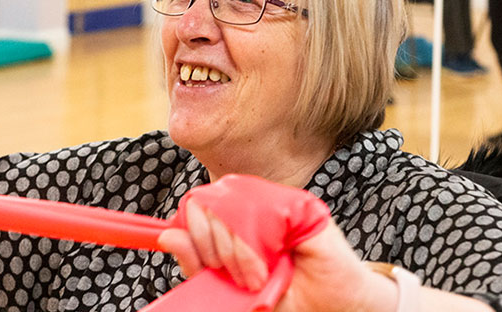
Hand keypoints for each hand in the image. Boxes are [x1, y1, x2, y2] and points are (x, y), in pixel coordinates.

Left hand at [158, 200, 396, 311]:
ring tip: (255, 276)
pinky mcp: (300, 203)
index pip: (193, 206)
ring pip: (229, 203)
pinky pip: (260, 208)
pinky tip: (272, 259)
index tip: (203, 262)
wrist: (333, 309)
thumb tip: (168, 236)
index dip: (188, 231)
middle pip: (204, 201)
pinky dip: (257, 242)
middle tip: (235, 277)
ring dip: (236, 250)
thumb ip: (199, 265)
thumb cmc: (286, 299)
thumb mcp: (230, 289)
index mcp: (233, 222)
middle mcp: (252, 205)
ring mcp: (276, 201)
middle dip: (211, 245)